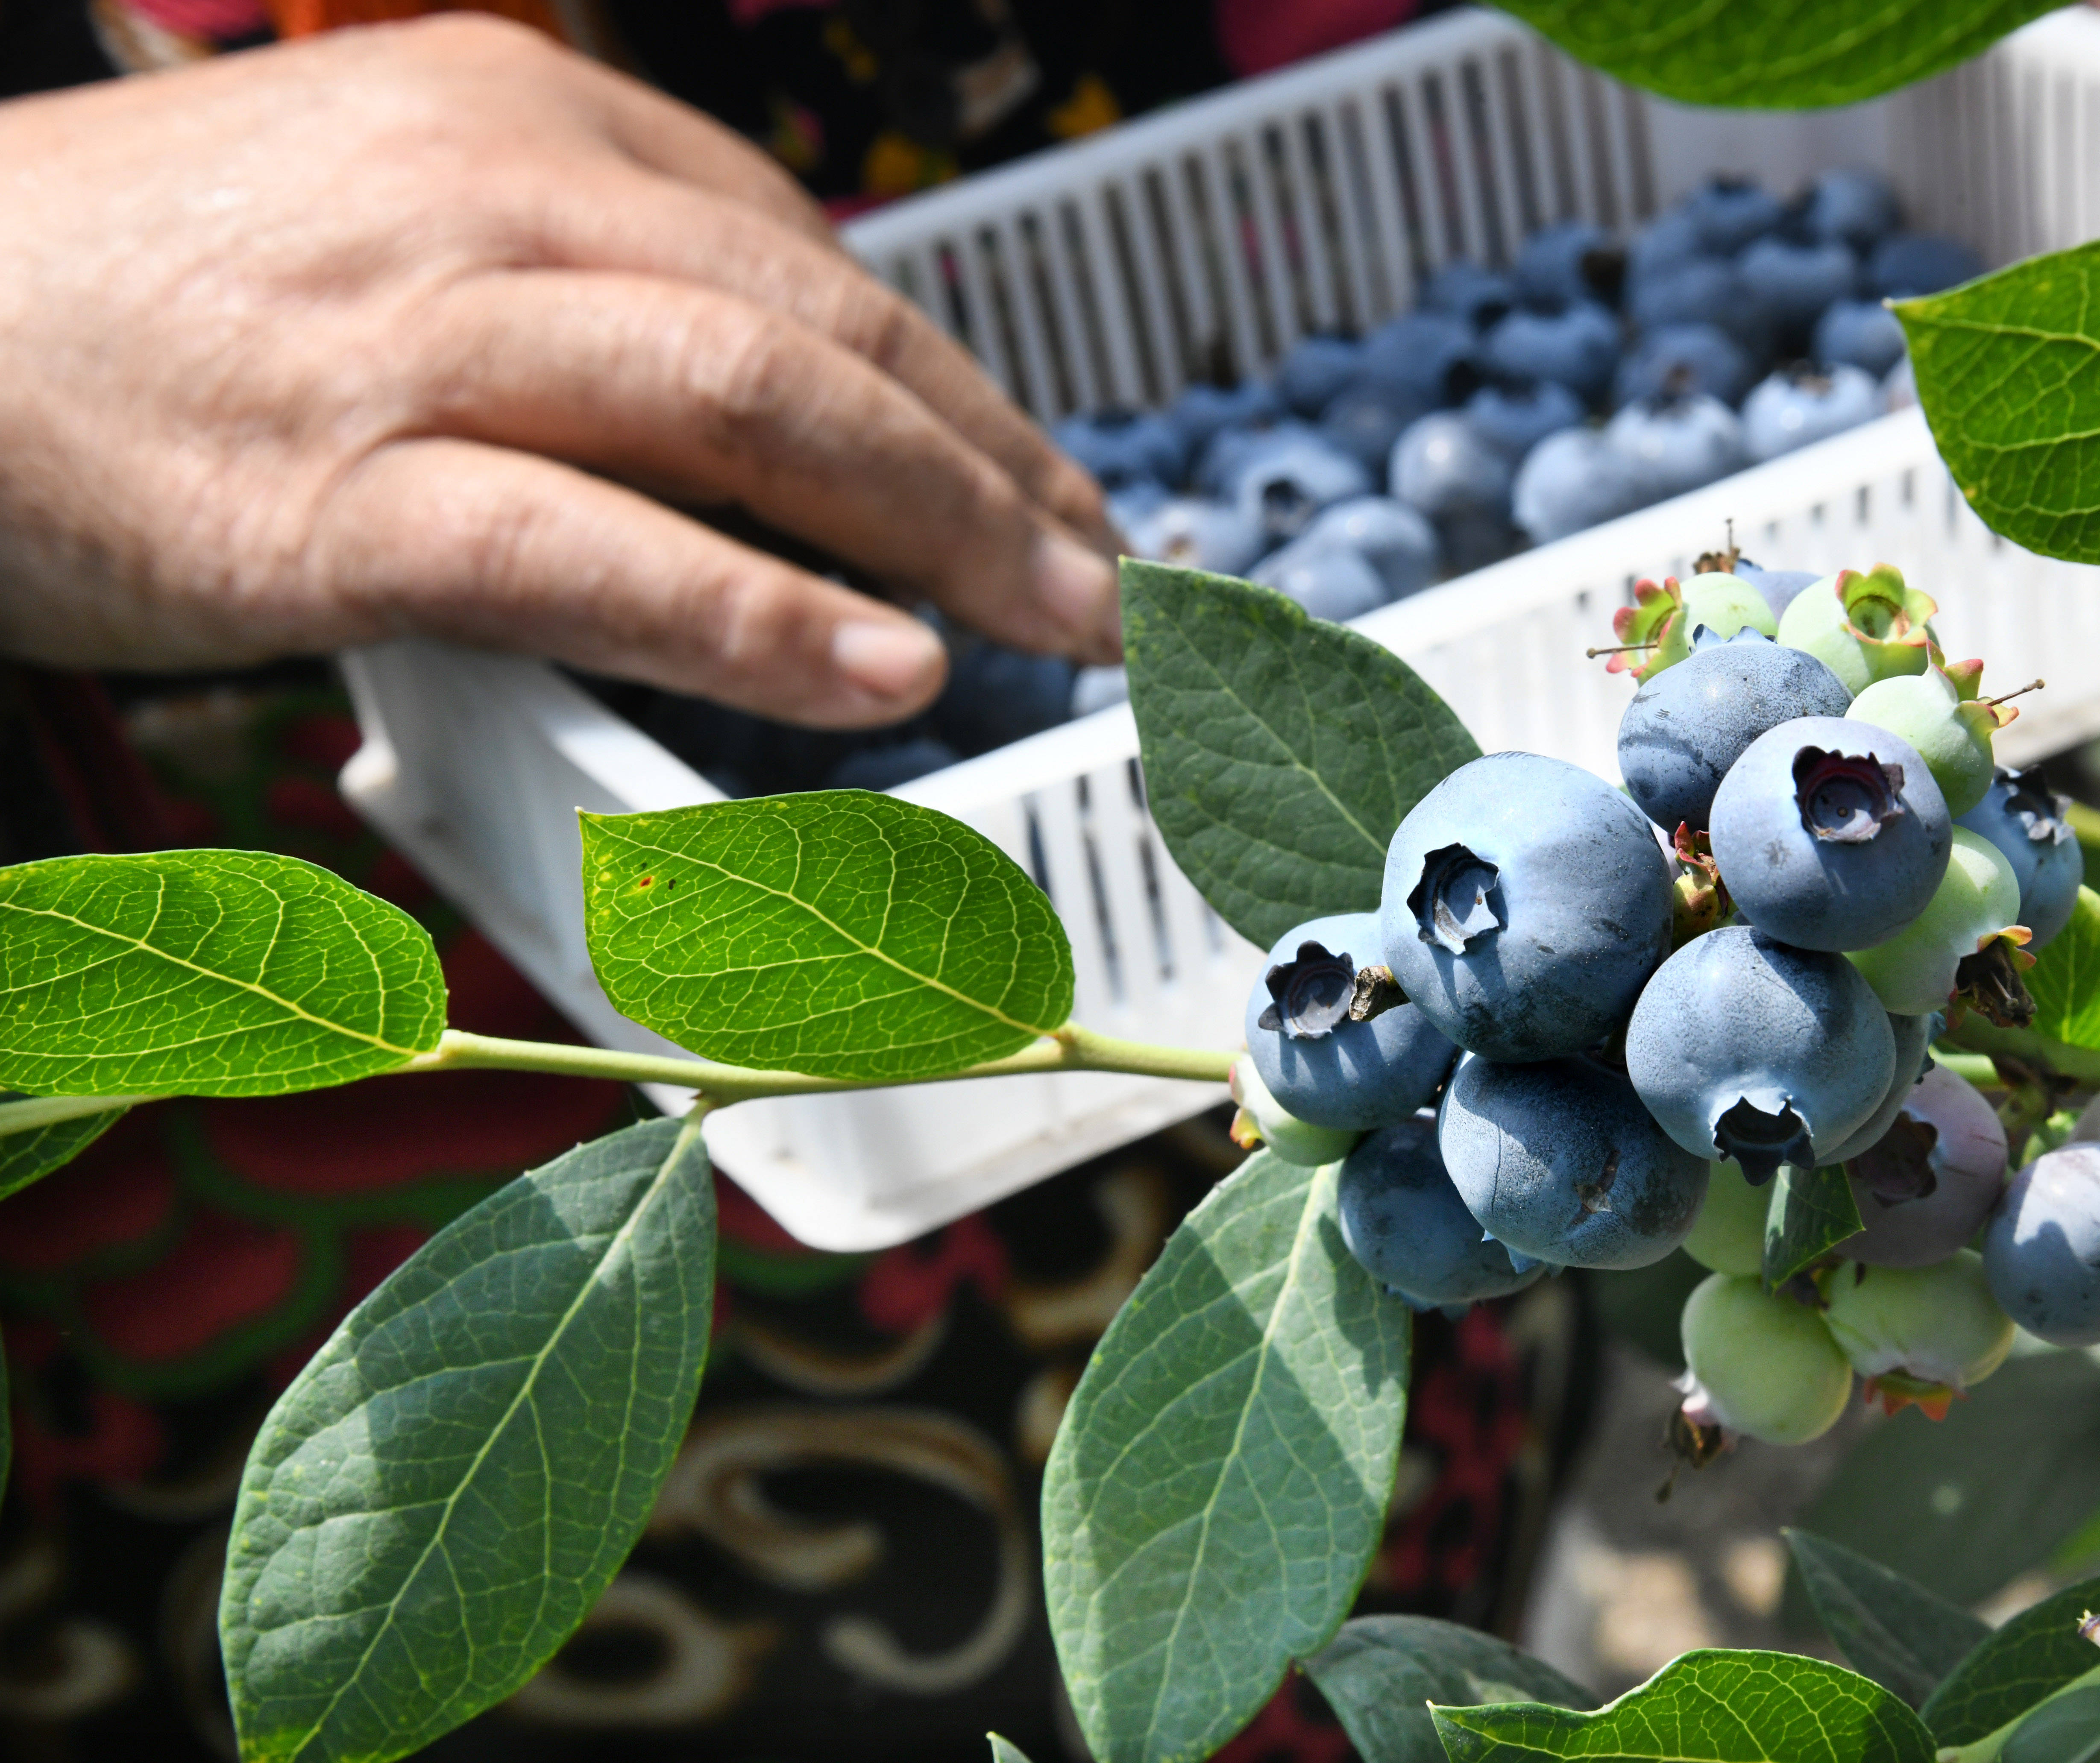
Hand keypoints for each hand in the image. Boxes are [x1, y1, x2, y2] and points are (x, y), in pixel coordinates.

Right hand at [0, 16, 1120, 727]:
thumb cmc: (160, 295)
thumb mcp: (395, 218)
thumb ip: (576, 286)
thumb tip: (760, 417)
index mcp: (520, 118)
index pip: (800, 257)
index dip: (949, 387)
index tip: (1036, 482)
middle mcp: (494, 196)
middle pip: (815, 326)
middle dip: (988, 459)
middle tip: (1101, 569)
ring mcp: (420, 338)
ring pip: (748, 410)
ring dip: (936, 525)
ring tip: (1060, 621)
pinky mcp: (343, 492)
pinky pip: (602, 546)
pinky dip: (762, 614)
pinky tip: (888, 668)